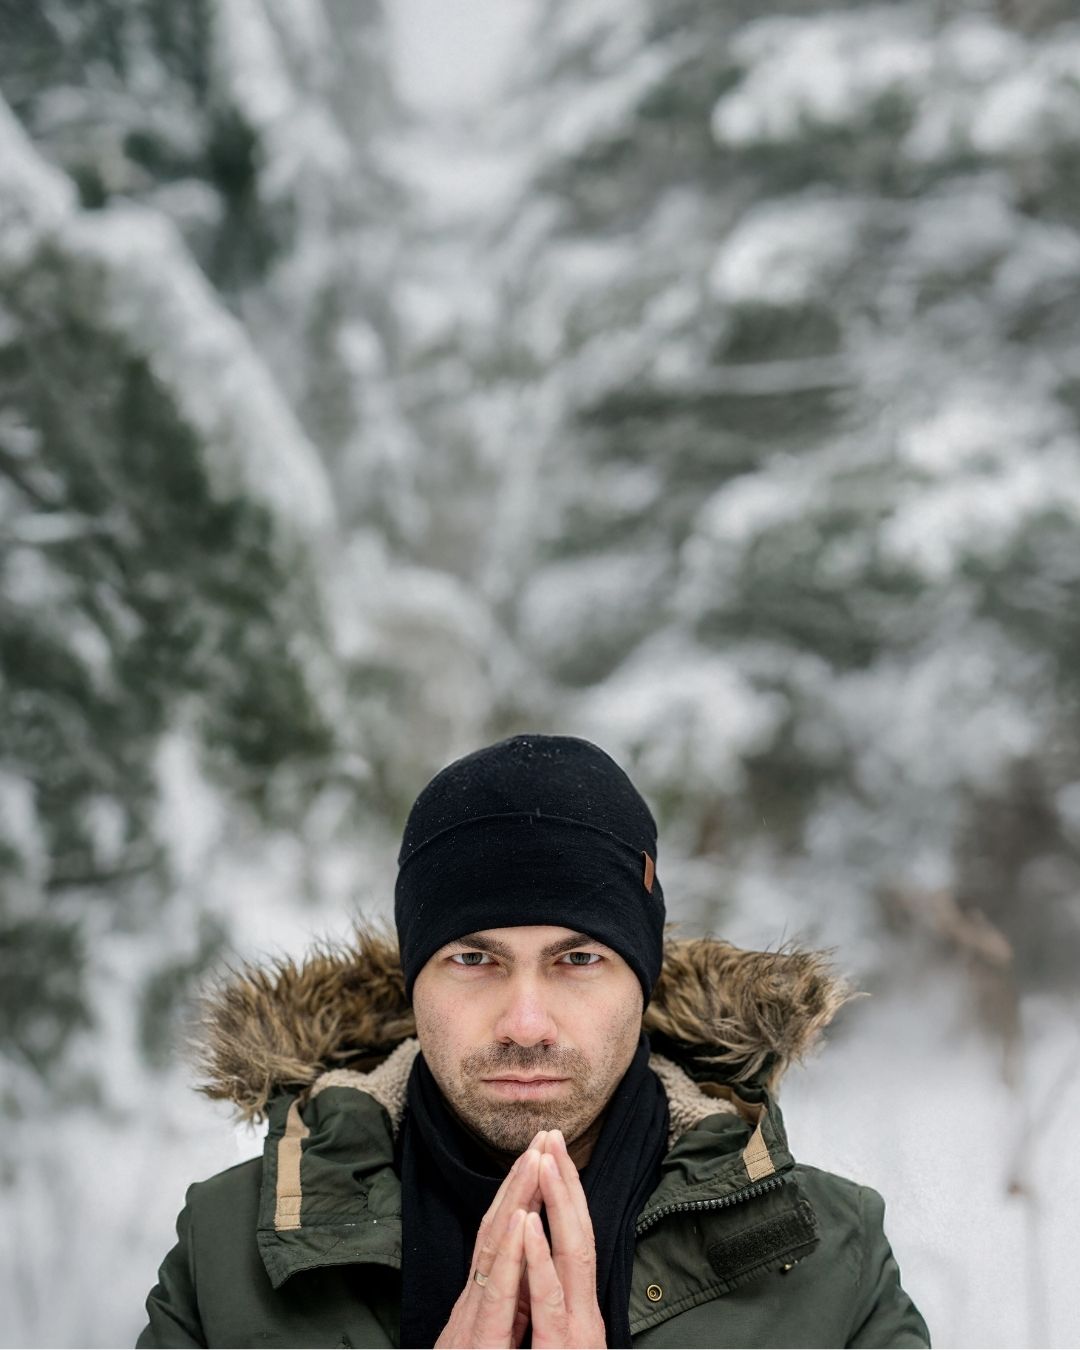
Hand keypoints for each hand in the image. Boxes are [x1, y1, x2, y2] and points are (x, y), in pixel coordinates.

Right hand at [435, 1132, 545, 1348]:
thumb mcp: (492, 1349)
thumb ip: (505, 1315)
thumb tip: (523, 1283)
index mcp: (481, 1310)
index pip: (500, 1242)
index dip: (518, 1198)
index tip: (539, 1157)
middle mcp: (472, 1309)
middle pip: (496, 1234)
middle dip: (520, 1183)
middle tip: (541, 1137)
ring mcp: (471, 1325)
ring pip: (493, 1253)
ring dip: (515, 1201)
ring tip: (534, 1160)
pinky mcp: (477, 1345)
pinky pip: (496, 1295)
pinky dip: (507, 1254)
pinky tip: (519, 1221)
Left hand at [525, 1130, 606, 1348]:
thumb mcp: (555, 1344)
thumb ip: (554, 1308)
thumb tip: (545, 1271)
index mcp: (580, 1312)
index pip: (577, 1241)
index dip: (569, 1194)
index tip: (556, 1153)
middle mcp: (583, 1316)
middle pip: (578, 1237)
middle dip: (566, 1183)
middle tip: (553, 1135)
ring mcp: (575, 1333)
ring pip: (570, 1259)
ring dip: (556, 1205)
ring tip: (545, 1162)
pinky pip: (548, 1302)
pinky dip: (539, 1261)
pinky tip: (528, 1225)